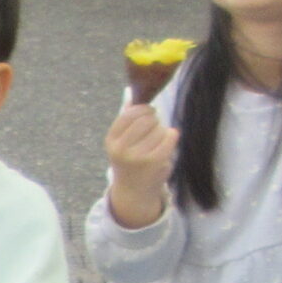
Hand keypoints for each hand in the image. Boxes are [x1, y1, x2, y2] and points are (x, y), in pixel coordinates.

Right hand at [104, 102, 178, 230]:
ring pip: (159, 127)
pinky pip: (170, 135)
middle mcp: (121, 149)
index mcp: (111, 141)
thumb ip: (126, 117)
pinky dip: (170, 137)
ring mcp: (138, 156)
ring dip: (161, 131)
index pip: (129, 113)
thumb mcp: (121, 140)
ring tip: (155, 143)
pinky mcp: (156, 161)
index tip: (148, 113)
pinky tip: (165, 145)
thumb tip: (131, 91)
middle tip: (152, 130)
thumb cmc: (129, 160)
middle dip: (153, 120)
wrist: (134, 191)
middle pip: (146, 119)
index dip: (143, 109)